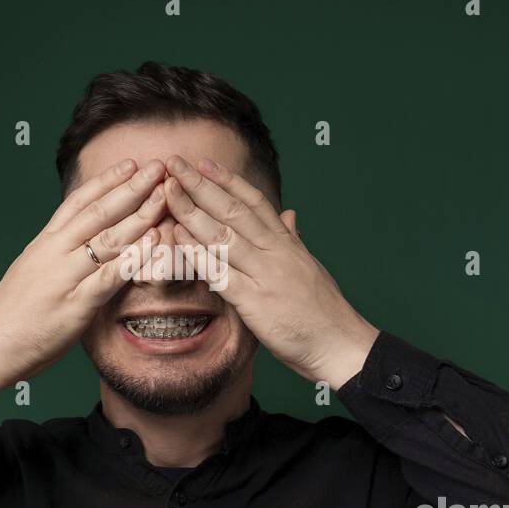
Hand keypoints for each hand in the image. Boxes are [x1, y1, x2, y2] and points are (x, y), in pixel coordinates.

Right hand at [0, 158, 168, 396]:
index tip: (131, 164)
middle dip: (131, 188)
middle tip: (158, 167)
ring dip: (140, 215)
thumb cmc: (13, 312)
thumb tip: (84, 239)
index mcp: (45, 242)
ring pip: (107, 239)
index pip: (78, 202)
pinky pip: (110, 276)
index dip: (107, 180)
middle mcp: (54, 252)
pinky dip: (134, 257)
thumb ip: (59, 252)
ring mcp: (64, 277)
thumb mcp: (33, 268)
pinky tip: (153, 242)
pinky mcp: (75, 305)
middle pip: (98, 212)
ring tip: (163, 197)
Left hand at [162, 154, 379, 388]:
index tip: (204, 163)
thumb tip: (289, 214)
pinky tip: (178, 240)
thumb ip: (293, 239)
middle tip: (175, 165)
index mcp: (287, 243)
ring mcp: (265, 275)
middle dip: (201, 185)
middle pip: (233, 210)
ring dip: (192, 212)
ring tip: (168, 192)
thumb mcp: (309, 266)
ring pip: (223, 235)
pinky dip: (198, 254)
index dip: (227, 180)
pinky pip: (220, 273)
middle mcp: (276, 252)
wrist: (340, 344)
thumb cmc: (324, 311)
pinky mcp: (255, 302)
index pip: (254, 202)